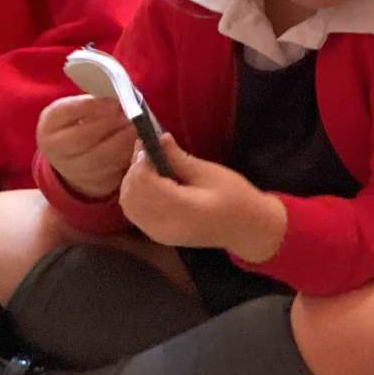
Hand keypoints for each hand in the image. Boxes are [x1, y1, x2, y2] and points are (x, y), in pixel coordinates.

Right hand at [38, 94, 135, 199]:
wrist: (75, 159)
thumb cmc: (81, 125)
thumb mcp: (79, 110)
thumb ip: (95, 103)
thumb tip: (121, 99)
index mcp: (49, 125)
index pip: (67, 112)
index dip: (92, 106)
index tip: (114, 102)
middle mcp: (55, 150)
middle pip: (83, 137)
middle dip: (110, 124)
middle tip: (130, 115)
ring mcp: (72, 170)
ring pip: (100, 158)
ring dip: (123, 141)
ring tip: (137, 128)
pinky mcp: (93, 183)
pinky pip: (113, 171)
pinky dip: (128, 156)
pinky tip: (138, 145)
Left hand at [118, 134, 286, 262]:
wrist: (245, 229)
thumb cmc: (236, 199)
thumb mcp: (210, 173)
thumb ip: (179, 158)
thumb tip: (158, 139)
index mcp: (182, 209)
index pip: (144, 182)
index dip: (142, 160)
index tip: (148, 142)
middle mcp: (164, 225)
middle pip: (132, 192)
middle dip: (135, 168)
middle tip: (147, 149)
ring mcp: (158, 233)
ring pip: (128, 203)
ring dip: (132, 181)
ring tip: (148, 165)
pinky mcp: (157, 235)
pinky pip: (134, 212)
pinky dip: (135, 194)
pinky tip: (148, 182)